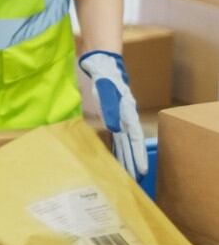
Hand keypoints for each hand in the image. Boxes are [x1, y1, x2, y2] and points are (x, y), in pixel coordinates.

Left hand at [80, 51, 145, 180]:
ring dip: (127, 156)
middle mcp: (125, 117)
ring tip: (130, 173)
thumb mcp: (105, 91)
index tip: (142, 170)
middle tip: (137, 180)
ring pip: (124, 141)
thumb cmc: (104, 77)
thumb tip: (115, 129)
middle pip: (131, 144)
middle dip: (134, 161)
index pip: (135, 139)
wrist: (102, 64)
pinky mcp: (111, 115)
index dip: (138, 155)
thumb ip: (109, 109)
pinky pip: (116, 136)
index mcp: (127, 113)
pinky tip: (116, 155)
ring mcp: (119, 117)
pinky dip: (117, 147)